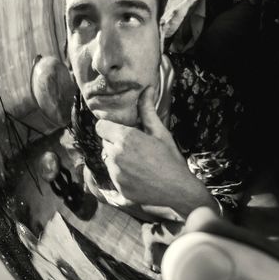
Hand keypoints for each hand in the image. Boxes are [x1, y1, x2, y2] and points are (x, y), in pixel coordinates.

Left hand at [95, 86, 186, 206]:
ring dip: (118, 158)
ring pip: (109, 159)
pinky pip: (113, 175)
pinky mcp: (117, 187)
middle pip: (105, 142)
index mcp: (125, 138)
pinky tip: (139, 174)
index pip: (101, 126)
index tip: (122, 130)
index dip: (110, 127)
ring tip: (139, 161)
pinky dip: (122, 173)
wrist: (177, 190)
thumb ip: (148, 111)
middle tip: (136, 146)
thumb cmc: (171, 158)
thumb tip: (147, 89)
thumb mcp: (160, 132)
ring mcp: (115, 173)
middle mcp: (115, 155)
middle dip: (116, 142)